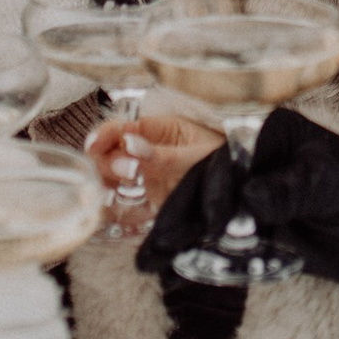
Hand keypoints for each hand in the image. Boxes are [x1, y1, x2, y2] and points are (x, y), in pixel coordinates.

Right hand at [83, 112, 221, 209]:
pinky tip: (111, 210)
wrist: (244, 194)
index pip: (122, 128)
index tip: (94, 146)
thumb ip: (160, 155)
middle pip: (111, 152)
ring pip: (113, 177)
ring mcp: (149, 175)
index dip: (104, 135)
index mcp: (160, 130)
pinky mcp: (152, 200)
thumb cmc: (226, 165)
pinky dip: (115, 207)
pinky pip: (125, 202)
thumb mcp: (194, 157)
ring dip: (106, 185)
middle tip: (124, 175)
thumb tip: (128, 144)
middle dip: (107, 162)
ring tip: (112, 193)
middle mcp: (150, 151)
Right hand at [135, 109, 338, 305]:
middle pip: (202, 185)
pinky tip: (170, 266)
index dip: (207, 190)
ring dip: (177, 235)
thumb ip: (289, 190)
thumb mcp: (331, 187)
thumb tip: (247, 200)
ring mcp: (251, 193)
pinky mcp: (253, 225)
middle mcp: (254, 159)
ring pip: (203, 211)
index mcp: (270, 134)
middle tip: (156, 250)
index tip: (206, 224)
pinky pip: (216, 236)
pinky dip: (194, 250)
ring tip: (151, 262)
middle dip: (178, 216)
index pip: (224, 158)